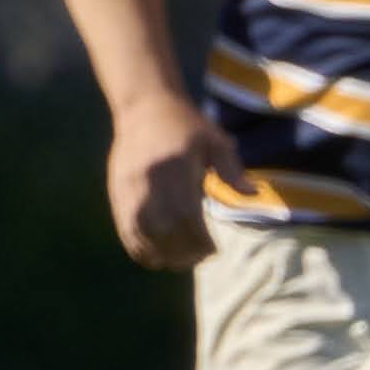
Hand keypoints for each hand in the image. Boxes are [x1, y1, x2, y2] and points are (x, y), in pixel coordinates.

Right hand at [104, 85, 239, 270]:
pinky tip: (154, 256)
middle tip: (197, 259)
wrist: (144, 107)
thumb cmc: (185, 125)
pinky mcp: (116, 192)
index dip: (198, 239)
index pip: (185, 213)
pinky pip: (124, 227)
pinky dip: (138, 247)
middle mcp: (149, 178)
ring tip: (177, 262)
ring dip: (159, 253)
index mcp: (176, 165)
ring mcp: (128, 186)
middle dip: (181, 251)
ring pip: (141, 232)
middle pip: (162, 227)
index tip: (213, 249)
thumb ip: (231, 168)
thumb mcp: (215, 140)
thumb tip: (253, 193)